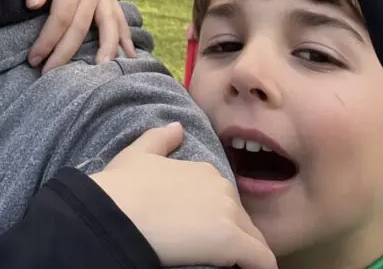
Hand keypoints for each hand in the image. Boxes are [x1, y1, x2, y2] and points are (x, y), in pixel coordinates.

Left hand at [26, 0, 135, 71]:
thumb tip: (34, 5)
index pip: (61, 18)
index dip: (47, 41)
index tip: (34, 59)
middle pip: (81, 29)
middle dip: (64, 54)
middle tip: (49, 76)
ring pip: (108, 26)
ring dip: (104, 51)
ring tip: (100, 75)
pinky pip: (120, 18)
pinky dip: (126, 37)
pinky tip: (130, 56)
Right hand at [92, 124, 275, 268]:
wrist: (119, 211)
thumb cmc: (125, 184)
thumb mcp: (139, 153)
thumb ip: (161, 137)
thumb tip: (178, 127)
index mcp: (205, 171)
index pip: (223, 200)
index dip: (215, 217)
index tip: (205, 230)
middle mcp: (222, 188)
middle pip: (240, 219)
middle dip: (233, 234)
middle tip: (214, 250)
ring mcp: (229, 214)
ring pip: (253, 240)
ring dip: (245, 251)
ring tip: (232, 264)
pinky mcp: (233, 242)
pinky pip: (262, 260)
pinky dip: (260, 268)